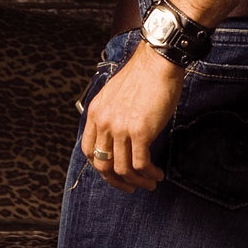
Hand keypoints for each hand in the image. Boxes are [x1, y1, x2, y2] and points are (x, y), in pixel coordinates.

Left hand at [81, 39, 185, 192]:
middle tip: (130, 186)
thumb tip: (120, 136)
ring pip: (123, 169)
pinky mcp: (140, 132)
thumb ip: (112, 114)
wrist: (158, 61)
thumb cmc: (143, 74)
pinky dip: (149, 174)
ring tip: (149, 183)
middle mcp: (104, 122)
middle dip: (117, 181)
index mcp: (96, 112)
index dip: (101, 166)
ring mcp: (121, 128)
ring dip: (137, 181)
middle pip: (103, 164)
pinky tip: (157, 174)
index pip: (89, 150)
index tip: (114, 172)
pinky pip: (140, 164)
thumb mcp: (116, 94)